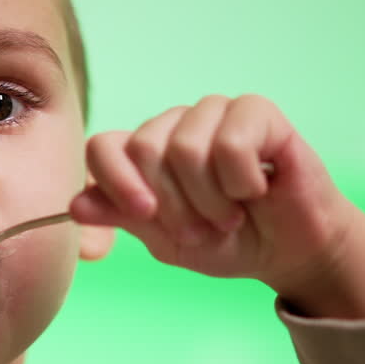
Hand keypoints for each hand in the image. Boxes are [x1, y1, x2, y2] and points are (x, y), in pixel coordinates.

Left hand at [69, 95, 364, 317]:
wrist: (288, 252)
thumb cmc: (225, 241)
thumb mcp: (164, 239)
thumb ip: (121, 216)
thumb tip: (76, 205)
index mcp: (141, 152)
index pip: (103, 147)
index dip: (116, 182)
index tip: (144, 215)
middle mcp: (173, 125)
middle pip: (144, 149)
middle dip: (174, 205)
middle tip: (203, 228)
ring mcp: (213, 113)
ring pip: (185, 147)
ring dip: (211, 199)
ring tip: (231, 214)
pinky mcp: (256, 111)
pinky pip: (231, 141)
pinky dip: (242, 180)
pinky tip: (258, 188)